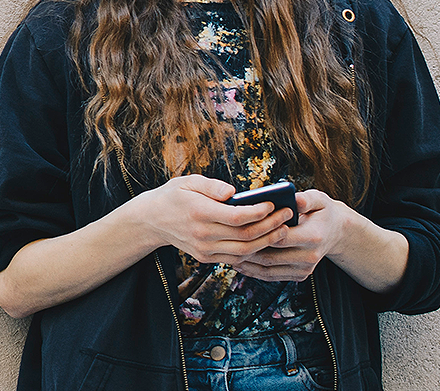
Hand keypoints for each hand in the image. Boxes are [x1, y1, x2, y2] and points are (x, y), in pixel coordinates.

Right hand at [135, 175, 293, 264]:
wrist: (152, 220)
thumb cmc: (173, 196)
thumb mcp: (188, 181)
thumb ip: (211, 185)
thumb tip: (234, 191)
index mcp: (199, 212)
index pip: (237, 217)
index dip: (259, 212)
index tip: (273, 203)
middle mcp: (203, 234)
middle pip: (246, 235)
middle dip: (271, 226)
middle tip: (287, 215)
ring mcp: (205, 249)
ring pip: (245, 251)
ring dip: (267, 242)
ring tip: (282, 229)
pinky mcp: (206, 258)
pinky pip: (236, 258)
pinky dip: (254, 251)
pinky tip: (265, 240)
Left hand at [225, 189, 345, 281]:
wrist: (335, 232)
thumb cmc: (322, 211)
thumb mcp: (318, 199)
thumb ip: (305, 199)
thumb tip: (293, 198)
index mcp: (313, 237)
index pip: (279, 237)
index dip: (259, 232)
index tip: (238, 226)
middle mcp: (310, 256)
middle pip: (271, 256)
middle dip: (247, 249)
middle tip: (225, 241)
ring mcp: (305, 269)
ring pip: (269, 269)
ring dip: (247, 263)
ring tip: (227, 252)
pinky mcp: (300, 275)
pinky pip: (273, 276)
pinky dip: (255, 271)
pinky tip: (239, 262)